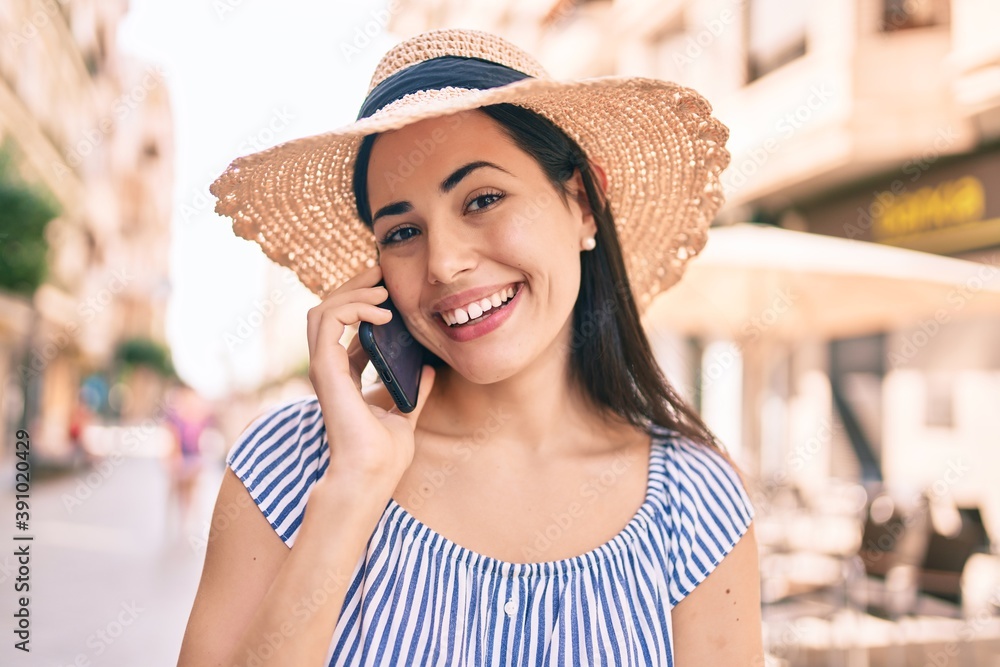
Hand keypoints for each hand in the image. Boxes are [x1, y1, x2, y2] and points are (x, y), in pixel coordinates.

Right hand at [305, 265, 435, 497]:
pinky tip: (382, 312)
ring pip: (322, 310)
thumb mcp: (405, 414)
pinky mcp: (325, 370)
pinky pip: (327, 322)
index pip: (345, 328)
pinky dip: (353, 308)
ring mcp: (323, 369)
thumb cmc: (383, 455)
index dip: (363, 303)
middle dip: (353, 287)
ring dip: (351, 292)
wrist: (371, 476)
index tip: (388, 289)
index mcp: (344, 376)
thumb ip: (413, 391)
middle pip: (329, 312)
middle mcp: (330, 369)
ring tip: (381, 287)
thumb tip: (429, 370)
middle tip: (380, 272)